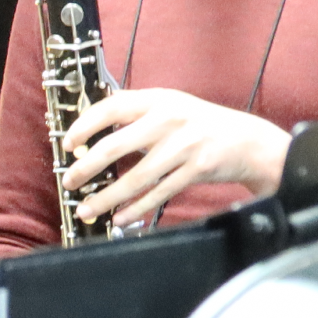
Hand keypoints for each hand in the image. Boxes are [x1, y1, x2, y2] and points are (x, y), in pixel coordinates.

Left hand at [59, 88, 290, 226]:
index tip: (67, 143)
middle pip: (115, 146)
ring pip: (135, 178)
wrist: (249, 141)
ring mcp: (183, 146)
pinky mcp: (196, 170)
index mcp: (158, 99)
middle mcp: (169, 120)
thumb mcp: (170, 106)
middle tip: (69, 181)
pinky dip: (136, 209)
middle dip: (86, 167)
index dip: (84, 125)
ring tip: (87, 209)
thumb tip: (89, 132)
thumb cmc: (199, 124)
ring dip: (107, 197)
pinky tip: (119, 218)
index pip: (111, 107)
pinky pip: (158, 194)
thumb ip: (135, 113)